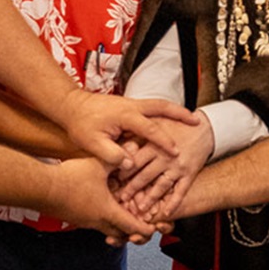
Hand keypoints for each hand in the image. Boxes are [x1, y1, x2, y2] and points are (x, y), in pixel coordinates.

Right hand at [48, 156, 155, 242]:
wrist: (42, 188)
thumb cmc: (70, 178)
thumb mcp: (98, 165)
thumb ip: (117, 158)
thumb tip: (134, 149)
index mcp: (108, 212)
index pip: (134, 228)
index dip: (147, 230)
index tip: (155, 228)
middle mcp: (99, 222)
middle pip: (123, 236)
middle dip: (136, 234)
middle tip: (144, 228)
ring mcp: (87, 222)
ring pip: (109, 231)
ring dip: (120, 228)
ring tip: (127, 218)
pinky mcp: (77, 219)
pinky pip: (97, 225)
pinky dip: (106, 221)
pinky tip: (106, 209)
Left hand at [59, 90, 198, 168]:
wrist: (71, 106)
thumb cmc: (80, 124)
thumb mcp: (92, 143)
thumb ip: (111, 154)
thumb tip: (130, 165)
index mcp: (125, 115)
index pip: (149, 128)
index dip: (164, 141)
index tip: (176, 151)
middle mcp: (132, 107)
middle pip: (162, 107)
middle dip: (180, 114)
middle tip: (196, 121)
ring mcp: (132, 104)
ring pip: (159, 105)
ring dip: (175, 111)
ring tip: (191, 119)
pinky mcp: (130, 106)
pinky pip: (152, 108)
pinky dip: (165, 112)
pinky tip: (172, 119)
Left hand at [114, 112, 212, 217]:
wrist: (204, 127)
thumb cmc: (176, 123)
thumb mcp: (156, 122)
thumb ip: (138, 132)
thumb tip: (117, 138)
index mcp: (154, 143)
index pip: (135, 160)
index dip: (123, 172)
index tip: (112, 181)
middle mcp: (165, 156)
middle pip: (146, 175)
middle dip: (132, 189)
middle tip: (121, 199)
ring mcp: (178, 166)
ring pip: (161, 186)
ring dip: (150, 199)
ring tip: (140, 210)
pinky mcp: (190, 173)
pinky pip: (181, 191)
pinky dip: (174, 203)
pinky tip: (166, 213)